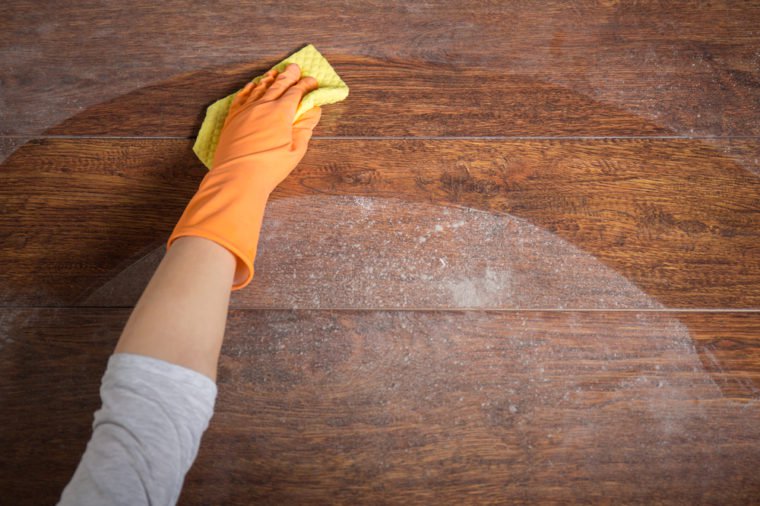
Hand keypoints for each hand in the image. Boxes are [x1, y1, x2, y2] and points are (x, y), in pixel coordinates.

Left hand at [168, 63, 321, 289]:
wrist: (237, 177)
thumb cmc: (270, 168)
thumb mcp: (296, 150)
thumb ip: (305, 127)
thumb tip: (314, 111)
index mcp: (281, 112)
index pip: (296, 92)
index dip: (306, 85)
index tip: (313, 81)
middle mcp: (263, 106)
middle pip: (278, 85)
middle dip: (289, 75)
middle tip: (295, 67)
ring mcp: (246, 111)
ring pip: (259, 88)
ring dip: (269, 79)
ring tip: (275, 72)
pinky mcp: (233, 118)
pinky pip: (242, 97)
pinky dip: (249, 89)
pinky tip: (252, 86)